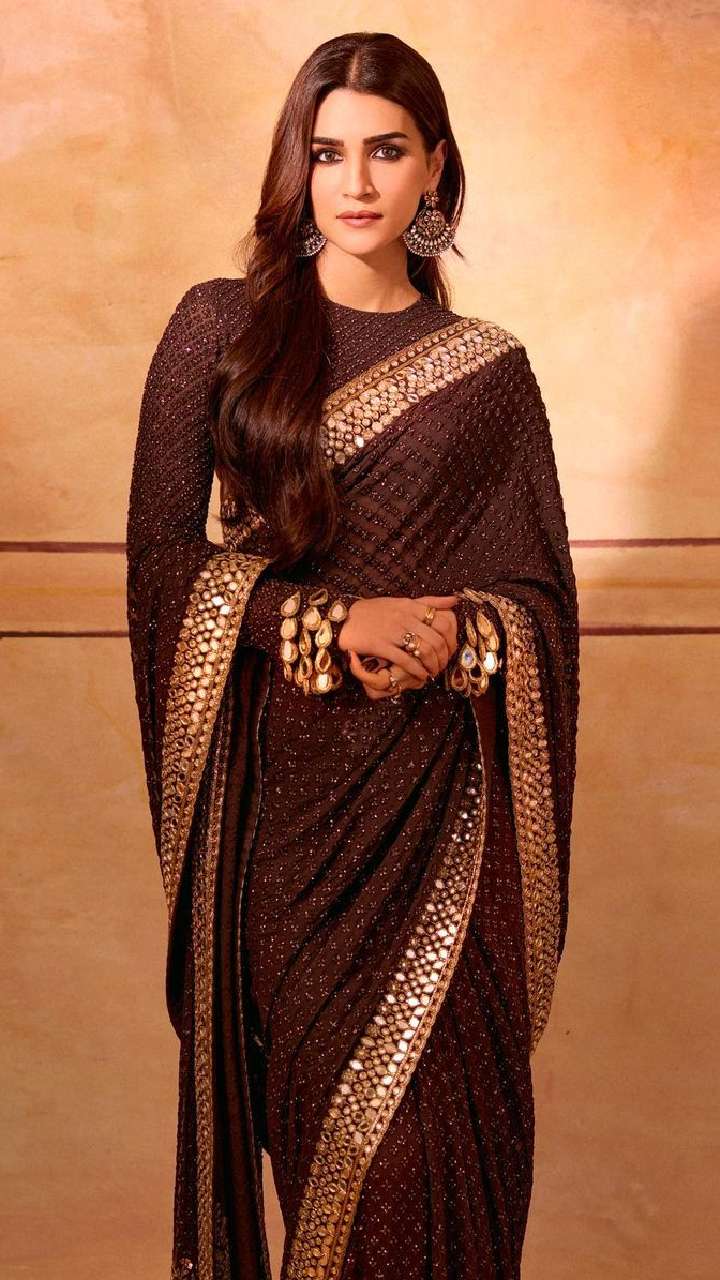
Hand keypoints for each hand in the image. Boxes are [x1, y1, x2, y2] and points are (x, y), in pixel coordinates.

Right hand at [338, 594, 459, 694]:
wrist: (344, 618)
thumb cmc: (374, 611)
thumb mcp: (402, 602)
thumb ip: (428, 602)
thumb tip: (455, 600)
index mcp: (411, 606)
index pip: (443, 621)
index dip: (452, 639)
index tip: (450, 649)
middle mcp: (405, 618)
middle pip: (437, 639)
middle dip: (444, 657)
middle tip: (443, 665)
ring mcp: (393, 632)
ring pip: (425, 650)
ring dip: (433, 665)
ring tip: (433, 672)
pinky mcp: (381, 645)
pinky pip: (406, 660)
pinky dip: (417, 671)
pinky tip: (420, 675)